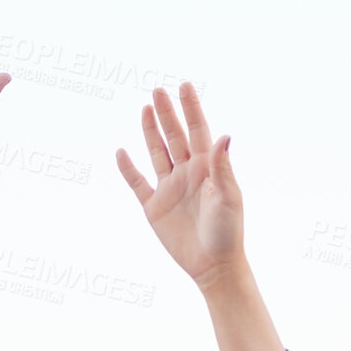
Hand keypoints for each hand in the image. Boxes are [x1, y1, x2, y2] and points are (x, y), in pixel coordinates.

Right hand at [115, 83, 247, 293]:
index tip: (183, 86)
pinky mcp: (154, 207)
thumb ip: (223, 166)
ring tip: (145, 108)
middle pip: (175, 136)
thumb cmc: (227, 232)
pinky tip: (121, 152)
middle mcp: (188, 173)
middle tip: (157, 90)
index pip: (198, 130)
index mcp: (208, 168)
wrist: (213, 265)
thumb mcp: (228, 197)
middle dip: (167, 113)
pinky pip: (138, 183)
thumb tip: (225, 135)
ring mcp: (170, 188)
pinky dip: (128, 168)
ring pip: (157, 153)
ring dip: (151, 132)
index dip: (191, 108)